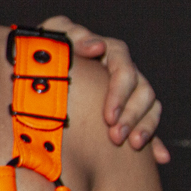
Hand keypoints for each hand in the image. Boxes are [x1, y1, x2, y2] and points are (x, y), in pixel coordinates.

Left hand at [38, 16, 169, 163]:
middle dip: (131, 115)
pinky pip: (147, 125)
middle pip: (142, 90)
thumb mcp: (53, 36)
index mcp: (106, 52)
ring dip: (144, 127)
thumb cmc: (44, 49)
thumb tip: (97, 45)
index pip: (124, 68)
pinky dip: (155, 141)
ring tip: (131, 145)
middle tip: (116, 137)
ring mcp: (127, 91)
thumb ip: (72, 33)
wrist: (32, 67)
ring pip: (150, 106)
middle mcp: (121, 71)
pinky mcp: (125, 112)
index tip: (108, 116)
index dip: (119, 92)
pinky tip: (159, 157)